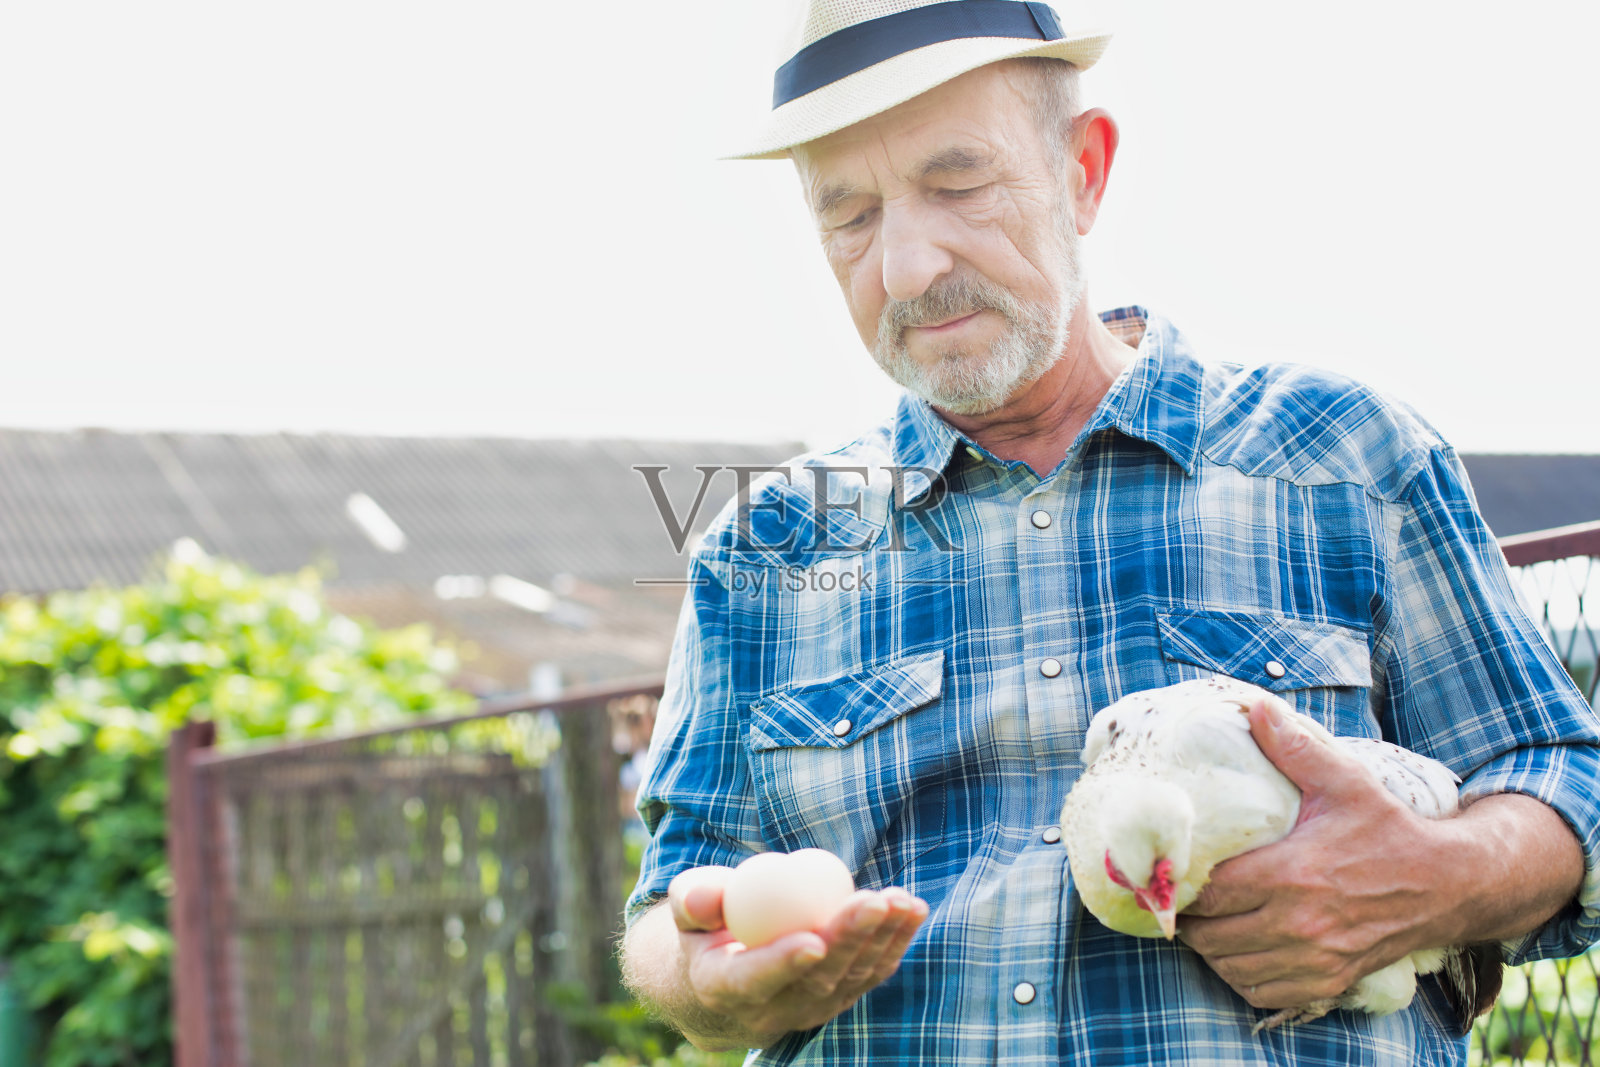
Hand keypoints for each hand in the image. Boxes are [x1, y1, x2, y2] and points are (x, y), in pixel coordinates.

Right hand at [666, 864, 928, 1046]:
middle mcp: (769, 1010)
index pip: (753, 981)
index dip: (783, 964)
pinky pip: (870, 974)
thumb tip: (703, 900)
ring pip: (850, 979)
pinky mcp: (838, 999)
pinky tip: (911, 910)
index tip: (812, 940)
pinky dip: (894, 942)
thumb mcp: (687, 905)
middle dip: (848, 941)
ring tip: (900, 900)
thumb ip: (693, 899)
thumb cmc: (704, 925)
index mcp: (723, 987)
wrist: (724, 971)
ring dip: (881, 940)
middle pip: (815, 981)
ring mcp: (809, 1009)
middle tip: (872, 902)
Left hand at [1177, 699, 1453, 1010]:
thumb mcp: (1345, 781)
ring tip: (1206, 920)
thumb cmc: (1390, 829)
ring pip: (1231, 967)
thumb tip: (1255, 707)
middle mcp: (1300, 923)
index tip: (1172, 871)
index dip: (1182, 886)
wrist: (1450, 885)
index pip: (1212, 893)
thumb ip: (1295, 747)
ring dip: (1210, 948)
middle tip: (1182, 896)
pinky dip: (1241, 975)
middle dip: (1189, 918)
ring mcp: (1316, 958)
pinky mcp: (1330, 980)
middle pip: (1211, 935)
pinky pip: (1262, 992)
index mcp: (1293, 873)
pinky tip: (1239, 949)